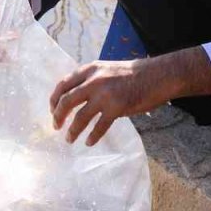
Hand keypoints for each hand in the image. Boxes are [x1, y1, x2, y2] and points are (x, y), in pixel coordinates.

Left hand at [49, 47, 210, 145]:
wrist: (158, 75)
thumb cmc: (132, 74)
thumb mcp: (106, 69)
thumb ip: (90, 80)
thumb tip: (74, 97)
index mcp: (89, 69)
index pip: (63, 85)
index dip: (54, 99)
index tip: (52, 110)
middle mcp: (94, 81)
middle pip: (66, 101)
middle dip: (58, 116)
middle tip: (56, 127)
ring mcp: (105, 94)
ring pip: (80, 116)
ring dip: (73, 130)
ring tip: (69, 139)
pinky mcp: (117, 107)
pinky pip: (99, 126)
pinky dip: (92, 136)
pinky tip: (89, 142)